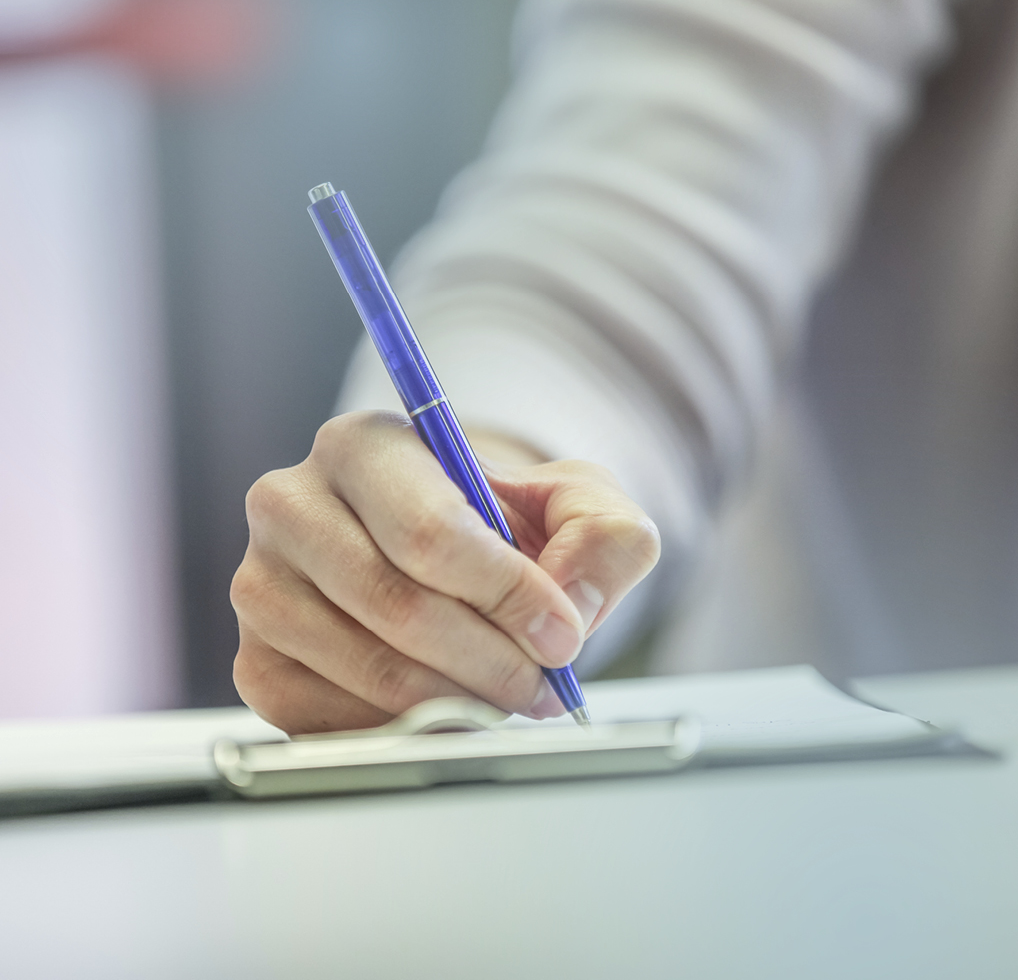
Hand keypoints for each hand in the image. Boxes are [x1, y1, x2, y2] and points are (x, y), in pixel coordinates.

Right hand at [230, 410, 660, 733]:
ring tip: (505, 698)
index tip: (561, 636)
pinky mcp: (256, 659)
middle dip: (490, 660)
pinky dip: (403, 730)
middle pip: (395, 604)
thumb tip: (568, 602)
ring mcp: (260, 585)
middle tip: (544, 685)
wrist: (444, 559)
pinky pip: (328, 719)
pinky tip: (444, 707)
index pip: (428, 531)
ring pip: (366, 669)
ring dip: (456, 700)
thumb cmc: (501, 524)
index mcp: (364, 446)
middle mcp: (291, 505)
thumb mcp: (577, 504)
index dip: (505, 594)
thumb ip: (603, 534)